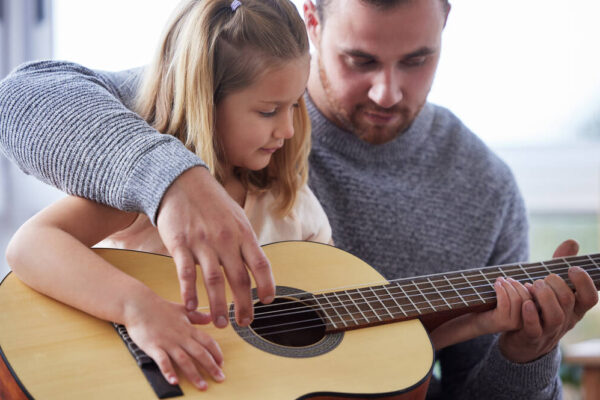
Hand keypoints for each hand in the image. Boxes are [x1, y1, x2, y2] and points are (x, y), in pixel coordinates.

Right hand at [124, 293, 224, 389]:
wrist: (138, 305)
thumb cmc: (159, 308)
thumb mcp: (182, 309)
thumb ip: (196, 316)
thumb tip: (210, 318)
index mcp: (188, 328)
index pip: (208, 342)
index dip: (216, 353)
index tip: (222, 363)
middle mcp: (180, 336)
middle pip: (200, 353)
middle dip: (212, 367)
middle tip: (220, 378)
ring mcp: (167, 342)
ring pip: (184, 360)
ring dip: (194, 374)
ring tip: (202, 386)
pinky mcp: (154, 346)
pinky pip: (163, 361)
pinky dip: (169, 371)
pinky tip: (174, 381)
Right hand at [157, 166, 274, 327]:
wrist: (181, 181)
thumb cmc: (211, 202)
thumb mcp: (236, 216)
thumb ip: (245, 241)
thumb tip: (258, 266)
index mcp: (243, 232)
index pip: (260, 263)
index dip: (267, 284)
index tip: (267, 301)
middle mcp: (226, 239)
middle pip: (239, 278)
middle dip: (244, 304)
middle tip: (245, 323)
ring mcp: (202, 242)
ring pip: (214, 280)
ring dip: (218, 305)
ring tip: (220, 323)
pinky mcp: (180, 244)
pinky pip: (186, 273)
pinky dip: (189, 292)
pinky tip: (191, 307)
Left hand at [430, 277, 529, 349]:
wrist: (474, 322)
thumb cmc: (490, 309)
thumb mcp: (507, 302)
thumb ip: (518, 296)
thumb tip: (529, 284)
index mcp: (526, 318)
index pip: (532, 300)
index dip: (524, 287)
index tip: (513, 280)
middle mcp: (522, 323)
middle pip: (525, 298)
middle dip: (515, 285)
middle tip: (506, 278)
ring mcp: (512, 323)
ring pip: (516, 299)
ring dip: (507, 286)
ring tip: (499, 280)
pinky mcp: (501, 321)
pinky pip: (505, 302)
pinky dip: (501, 290)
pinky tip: (496, 285)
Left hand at [499, 239, 598, 362]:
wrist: (524, 342)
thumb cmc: (540, 309)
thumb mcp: (552, 288)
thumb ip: (560, 265)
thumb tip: (572, 242)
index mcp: (574, 308)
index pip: (590, 297)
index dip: (585, 282)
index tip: (572, 268)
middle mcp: (565, 320)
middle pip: (570, 302)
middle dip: (557, 285)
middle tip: (544, 277)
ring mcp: (549, 331)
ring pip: (556, 316)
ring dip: (544, 297)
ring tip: (533, 286)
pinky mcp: (530, 337)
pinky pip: (534, 329)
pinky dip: (531, 315)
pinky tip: (526, 303)